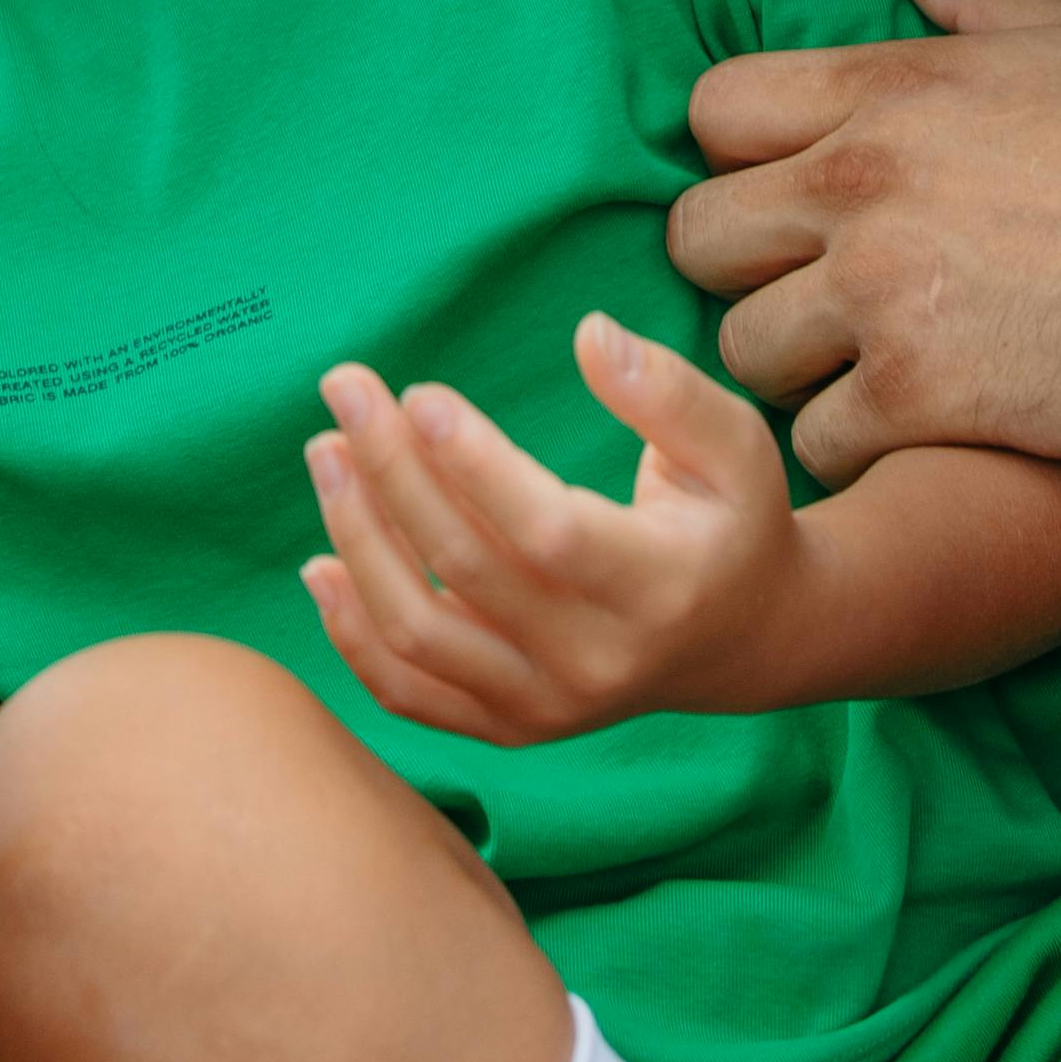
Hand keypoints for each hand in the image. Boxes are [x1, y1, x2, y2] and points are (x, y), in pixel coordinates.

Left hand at [302, 324, 804, 738]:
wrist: (740, 638)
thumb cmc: (731, 519)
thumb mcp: (734, 444)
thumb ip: (666, 390)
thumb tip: (589, 335)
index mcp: (662, 588)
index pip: (548, 531)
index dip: (475, 463)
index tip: (416, 391)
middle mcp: (599, 662)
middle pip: (466, 571)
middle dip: (390, 471)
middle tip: (346, 388)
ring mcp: (548, 707)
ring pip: (418, 635)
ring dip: (356, 539)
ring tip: (326, 452)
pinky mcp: (509, 726)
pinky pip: (407, 691)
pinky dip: (351, 633)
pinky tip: (320, 563)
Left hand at [674, 0, 1060, 477]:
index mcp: (886, 91)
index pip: (712, 110)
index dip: (737, 156)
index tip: (790, 190)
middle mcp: (859, 185)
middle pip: (697, 237)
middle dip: (741, 269)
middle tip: (808, 292)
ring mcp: (880, 294)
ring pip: (743, 349)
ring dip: (794, 367)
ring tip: (860, 369)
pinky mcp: (919, 397)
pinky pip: (816, 439)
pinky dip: (855, 448)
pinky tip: (913, 433)